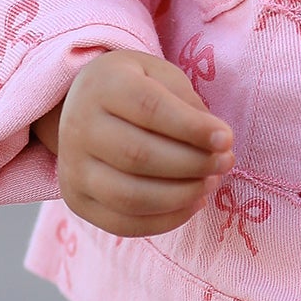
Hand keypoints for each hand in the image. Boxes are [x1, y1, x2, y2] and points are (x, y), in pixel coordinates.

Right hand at [33, 49, 234, 237]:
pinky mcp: (76, 201)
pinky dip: (165, 220)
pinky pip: (122, 223)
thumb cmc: (135, 86)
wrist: (82, 105)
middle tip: (225, 162)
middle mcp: (79, 126)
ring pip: (130, 196)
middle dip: (192, 164)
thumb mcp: (162, 77)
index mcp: (103, 84)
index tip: (227, 139)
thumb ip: (188, 105)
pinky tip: (194, 203)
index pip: (149, 108)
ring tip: (212, 183)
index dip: (191, 128)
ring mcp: (72, 168)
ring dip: (181, 196)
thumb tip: (218, 143)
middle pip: (138, 155)